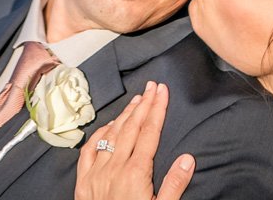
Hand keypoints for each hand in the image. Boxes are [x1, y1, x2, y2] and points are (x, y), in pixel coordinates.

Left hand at [75, 81, 194, 199]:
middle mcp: (114, 169)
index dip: (157, 109)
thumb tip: (189, 159)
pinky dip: (100, 134)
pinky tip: (108, 127)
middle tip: (152, 86)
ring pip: (110, 135)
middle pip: (131, 128)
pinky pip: (89, 150)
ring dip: (124, 115)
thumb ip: (174, 186)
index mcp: (135, 174)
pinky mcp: (83, 184)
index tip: (162, 91)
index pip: (149, 133)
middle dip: (143, 104)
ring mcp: (96, 174)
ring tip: (136, 100)